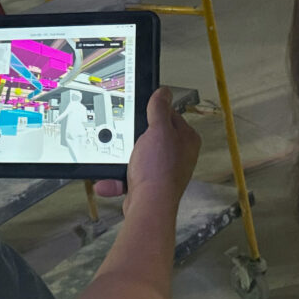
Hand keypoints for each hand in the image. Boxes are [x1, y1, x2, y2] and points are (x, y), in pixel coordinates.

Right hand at [94, 87, 200, 214]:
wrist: (148, 207)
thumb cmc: (158, 170)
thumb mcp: (157, 130)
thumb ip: (159, 108)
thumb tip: (163, 91)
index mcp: (187, 139)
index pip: (170, 115)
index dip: (153, 112)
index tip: (139, 112)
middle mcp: (178, 155)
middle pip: (152, 134)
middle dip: (134, 137)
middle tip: (126, 135)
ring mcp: (164, 170)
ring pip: (138, 154)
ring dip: (123, 158)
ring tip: (119, 159)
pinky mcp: (149, 184)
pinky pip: (130, 174)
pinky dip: (118, 177)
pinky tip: (111, 179)